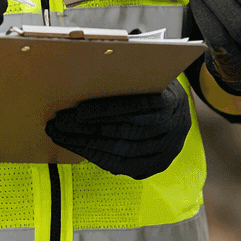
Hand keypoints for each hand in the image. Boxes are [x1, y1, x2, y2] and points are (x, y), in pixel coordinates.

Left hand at [46, 79, 191, 179]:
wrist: (181, 114)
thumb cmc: (155, 89)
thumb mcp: (148, 77)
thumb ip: (127, 78)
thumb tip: (91, 74)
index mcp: (171, 101)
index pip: (136, 107)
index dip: (105, 110)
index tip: (78, 111)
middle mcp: (172, 128)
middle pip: (124, 131)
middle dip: (86, 128)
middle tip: (59, 123)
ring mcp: (166, 150)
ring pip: (120, 151)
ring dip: (85, 144)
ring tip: (60, 135)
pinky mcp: (156, 165)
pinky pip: (122, 166)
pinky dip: (97, 157)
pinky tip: (77, 148)